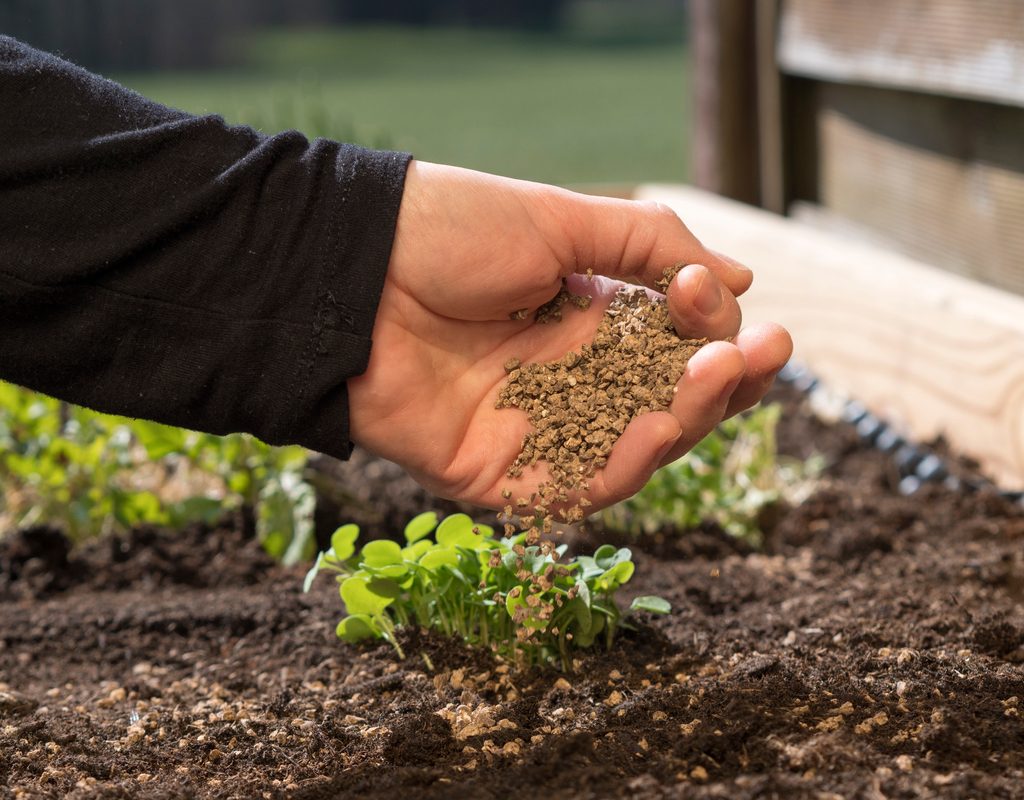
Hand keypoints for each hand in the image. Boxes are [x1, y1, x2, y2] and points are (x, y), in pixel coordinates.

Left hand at [348, 161, 791, 510]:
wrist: (349, 271)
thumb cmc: (448, 233)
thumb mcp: (561, 220)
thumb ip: (654, 247)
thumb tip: (744, 279)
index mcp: (588, 321)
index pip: (677, 347)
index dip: (714, 330)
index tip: (716, 297)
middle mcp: (570, 381)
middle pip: (669, 405)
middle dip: (723, 383)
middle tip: (761, 353)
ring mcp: (536, 431)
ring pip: (635, 452)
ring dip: (687, 420)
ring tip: (714, 377)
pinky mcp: (498, 476)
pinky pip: (574, 490)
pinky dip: (623, 466)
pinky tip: (656, 427)